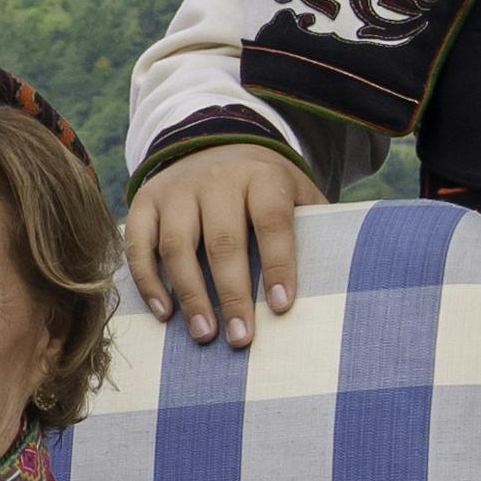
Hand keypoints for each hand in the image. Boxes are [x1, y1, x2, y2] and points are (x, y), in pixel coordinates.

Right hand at [127, 139, 314, 348]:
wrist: (215, 143)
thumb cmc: (265, 186)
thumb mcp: (297, 191)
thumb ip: (313, 225)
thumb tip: (340, 275)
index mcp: (261, 176)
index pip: (271, 221)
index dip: (277, 264)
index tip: (281, 307)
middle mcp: (216, 178)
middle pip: (222, 240)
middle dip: (232, 293)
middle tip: (241, 337)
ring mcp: (177, 188)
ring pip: (178, 244)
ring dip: (190, 294)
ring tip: (205, 333)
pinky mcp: (145, 199)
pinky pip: (139, 243)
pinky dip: (148, 280)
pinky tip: (164, 313)